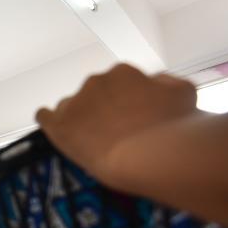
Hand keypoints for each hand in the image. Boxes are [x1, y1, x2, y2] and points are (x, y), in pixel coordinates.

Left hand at [36, 65, 197, 182]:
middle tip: (118, 136)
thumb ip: (165, 82)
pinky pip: (45, 116)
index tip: (133, 120)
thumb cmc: (175, 126)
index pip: (119, 85)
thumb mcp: (182, 91)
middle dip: (104, 112)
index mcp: (123, 73)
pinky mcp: (60, 125)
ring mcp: (76, 103)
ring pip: (72, 107)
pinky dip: (49, 121)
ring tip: (93, 142)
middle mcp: (97, 81)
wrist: (152, 154)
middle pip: (95, 95)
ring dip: (81, 120)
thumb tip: (155, 81)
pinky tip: (54, 128)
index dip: (126, 104)